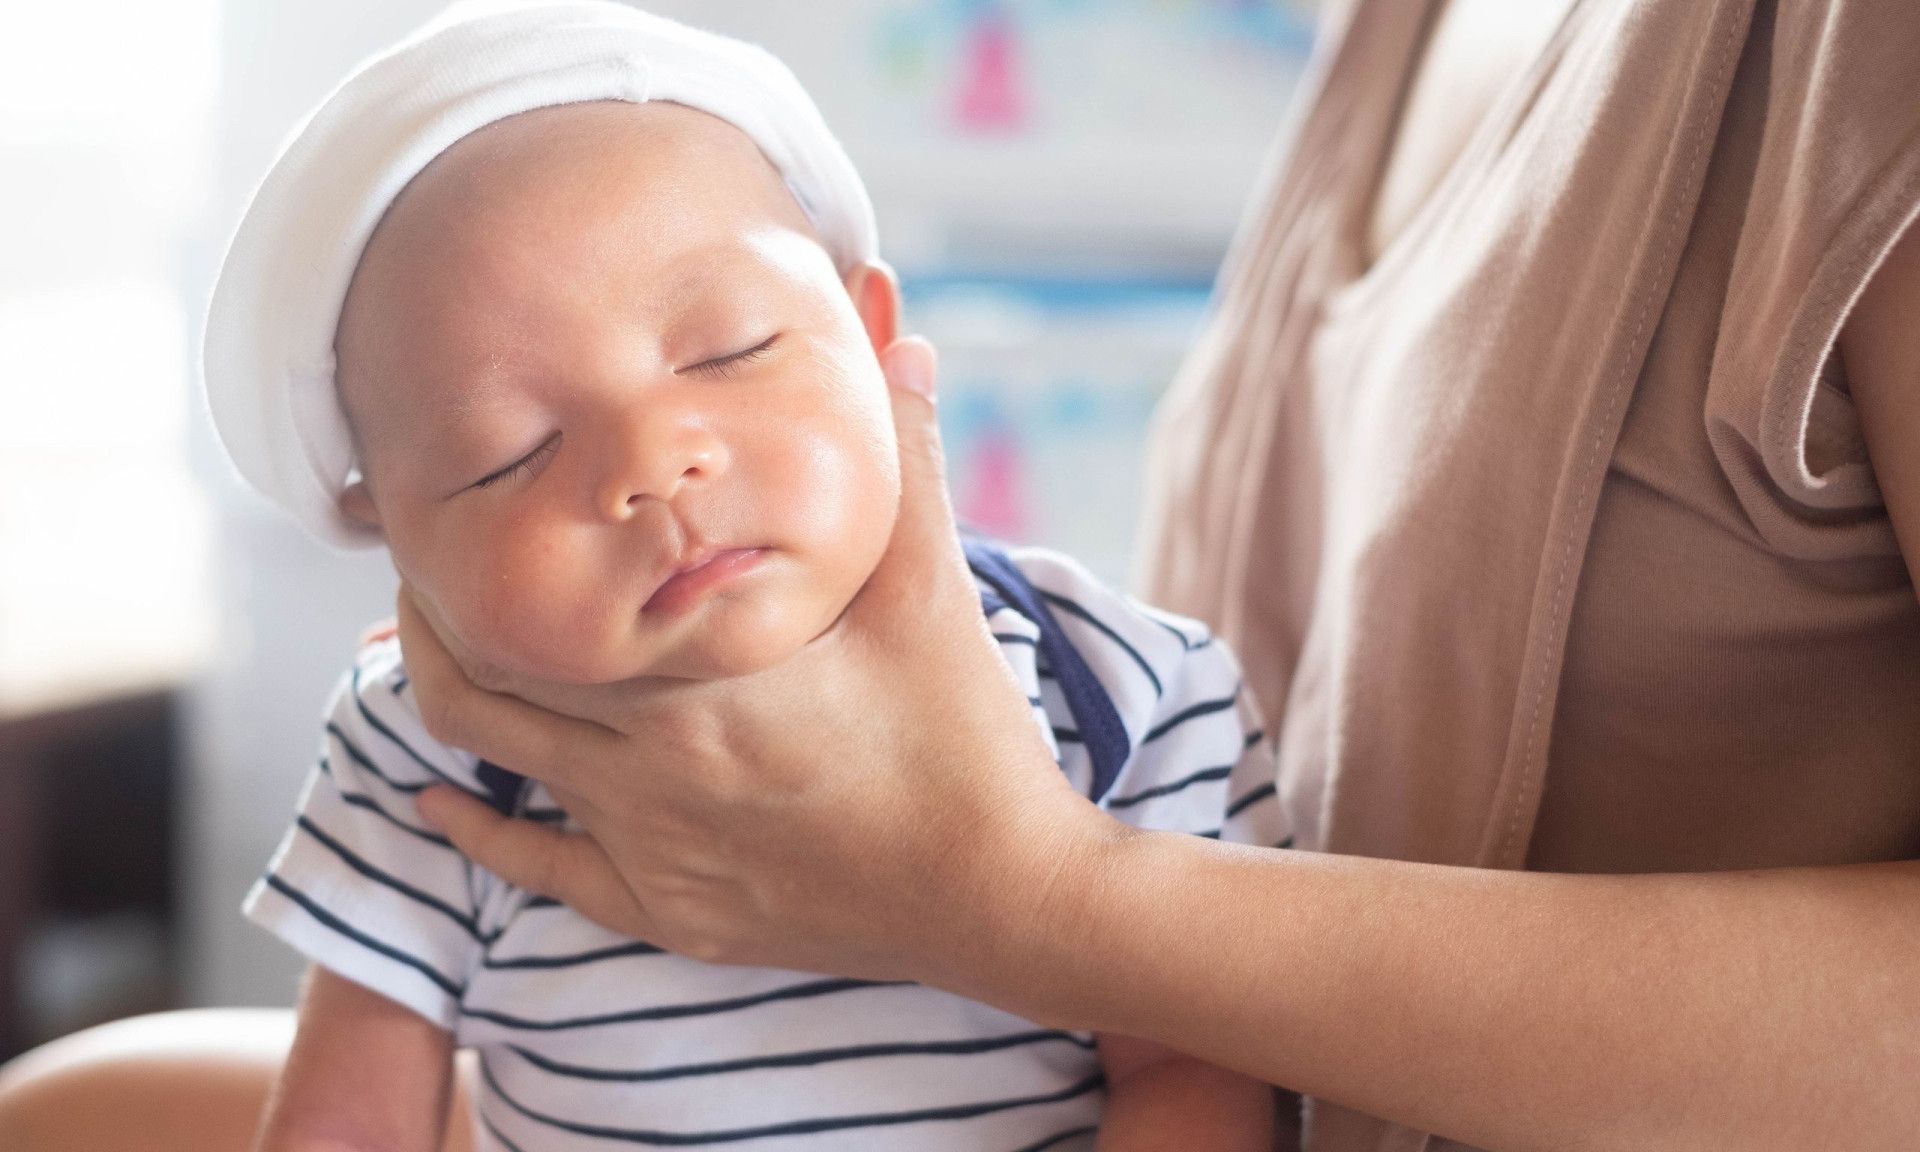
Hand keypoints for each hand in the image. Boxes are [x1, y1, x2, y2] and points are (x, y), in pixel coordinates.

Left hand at [404, 336, 1104, 987]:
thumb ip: (905, 461)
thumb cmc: (963, 738)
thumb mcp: (931, 589)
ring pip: (496, 762)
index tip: (448, 498)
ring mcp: (651, 846)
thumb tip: (896, 333)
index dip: (468, 550)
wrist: (997, 894)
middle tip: (424, 556)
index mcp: (701, 679)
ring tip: (431, 637)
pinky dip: (474, 830)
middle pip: (481, 680)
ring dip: (450, 694)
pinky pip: (537, 870)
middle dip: (435, 611)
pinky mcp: (667, 909)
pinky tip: (438, 800)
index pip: (535, 604)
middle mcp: (651, 765)